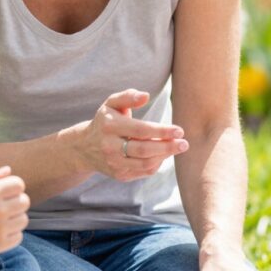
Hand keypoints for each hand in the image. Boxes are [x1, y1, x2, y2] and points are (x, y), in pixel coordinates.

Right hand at [0, 167, 28, 260]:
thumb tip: (9, 170)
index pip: (19, 184)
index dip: (12, 186)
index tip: (2, 192)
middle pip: (24, 201)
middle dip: (15, 201)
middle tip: (0, 206)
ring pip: (23, 219)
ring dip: (14, 218)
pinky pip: (19, 236)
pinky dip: (11, 234)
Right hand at [68, 89, 188, 181]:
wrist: (85, 147)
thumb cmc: (106, 120)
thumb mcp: (112, 103)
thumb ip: (128, 96)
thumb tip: (145, 95)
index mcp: (110, 126)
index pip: (140, 130)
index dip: (161, 131)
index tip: (179, 130)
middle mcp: (110, 147)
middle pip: (144, 150)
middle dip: (167, 147)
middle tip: (185, 143)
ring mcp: (114, 163)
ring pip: (145, 164)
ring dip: (164, 156)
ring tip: (178, 147)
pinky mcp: (119, 175)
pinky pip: (143, 172)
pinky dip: (157, 164)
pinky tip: (164, 154)